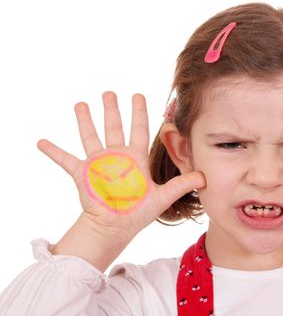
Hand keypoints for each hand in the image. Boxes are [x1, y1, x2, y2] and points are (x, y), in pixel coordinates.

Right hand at [37, 92, 204, 240]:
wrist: (116, 227)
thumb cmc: (138, 212)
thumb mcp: (163, 196)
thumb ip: (182, 184)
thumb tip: (204, 176)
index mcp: (135, 158)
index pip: (139, 129)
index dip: (139, 112)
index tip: (139, 95)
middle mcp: (116, 156)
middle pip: (114, 126)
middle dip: (113, 109)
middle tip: (110, 91)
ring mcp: (98, 163)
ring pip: (91, 135)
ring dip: (85, 120)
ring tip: (81, 104)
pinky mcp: (82, 174)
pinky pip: (65, 160)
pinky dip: (53, 151)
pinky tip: (41, 141)